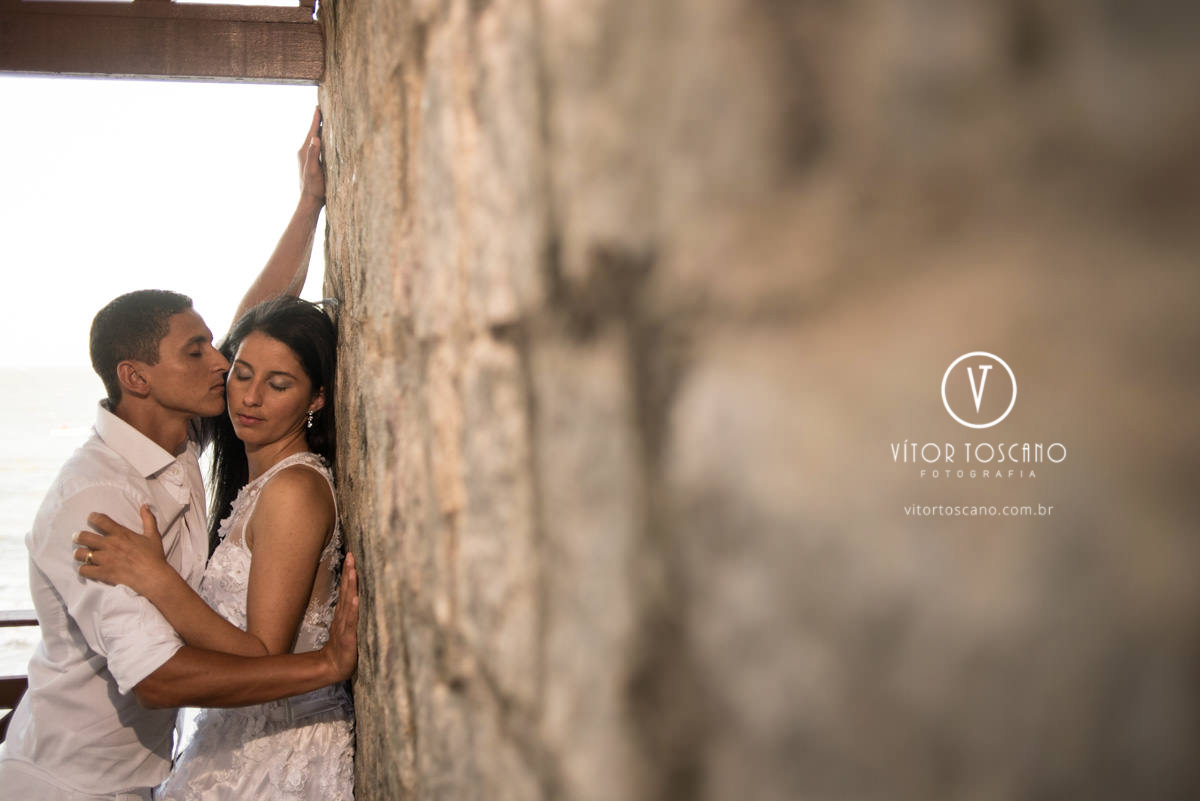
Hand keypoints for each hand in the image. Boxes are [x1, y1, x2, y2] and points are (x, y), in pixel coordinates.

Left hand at [75, 505, 171, 599]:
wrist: (153, 576)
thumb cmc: (154, 556)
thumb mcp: (153, 535)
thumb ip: (148, 519)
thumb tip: (145, 505)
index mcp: (121, 534)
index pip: (101, 521)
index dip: (92, 517)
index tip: (90, 518)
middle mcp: (110, 544)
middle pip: (84, 537)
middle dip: (78, 537)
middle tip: (77, 538)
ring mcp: (105, 559)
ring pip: (81, 554)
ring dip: (79, 554)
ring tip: (81, 555)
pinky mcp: (103, 572)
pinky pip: (84, 570)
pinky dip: (83, 569)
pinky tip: (86, 569)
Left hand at [298, 106, 324, 204]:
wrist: (310, 201)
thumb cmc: (313, 187)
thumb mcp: (313, 170)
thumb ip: (313, 154)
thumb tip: (315, 138)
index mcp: (304, 151)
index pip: (312, 131)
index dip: (316, 119)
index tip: (318, 107)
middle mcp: (304, 152)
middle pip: (313, 133)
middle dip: (318, 121)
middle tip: (323, 109)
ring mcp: (307, 157)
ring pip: (314, 139)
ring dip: (319, 130)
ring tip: (325, 121)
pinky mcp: (311, 162)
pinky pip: (316, 147)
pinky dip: (321, 139)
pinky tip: (325, 140)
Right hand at [320, 552, 358, 681]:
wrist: (332, 666)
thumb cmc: (343, 646)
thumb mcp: (348, 626)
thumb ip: (352, 612)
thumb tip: (357, 596)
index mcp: (344, 612)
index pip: (346, 589)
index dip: (348, 572)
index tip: (350, 556)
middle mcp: (343, 615)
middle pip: (346, 590)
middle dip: (349, 572)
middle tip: (351, 556)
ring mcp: (345, 625)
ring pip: (348, 602)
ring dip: (350, 586)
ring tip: (352, 571)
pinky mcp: (349, 637)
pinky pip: (351, 621)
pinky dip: (353, 610)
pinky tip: (356, 599)